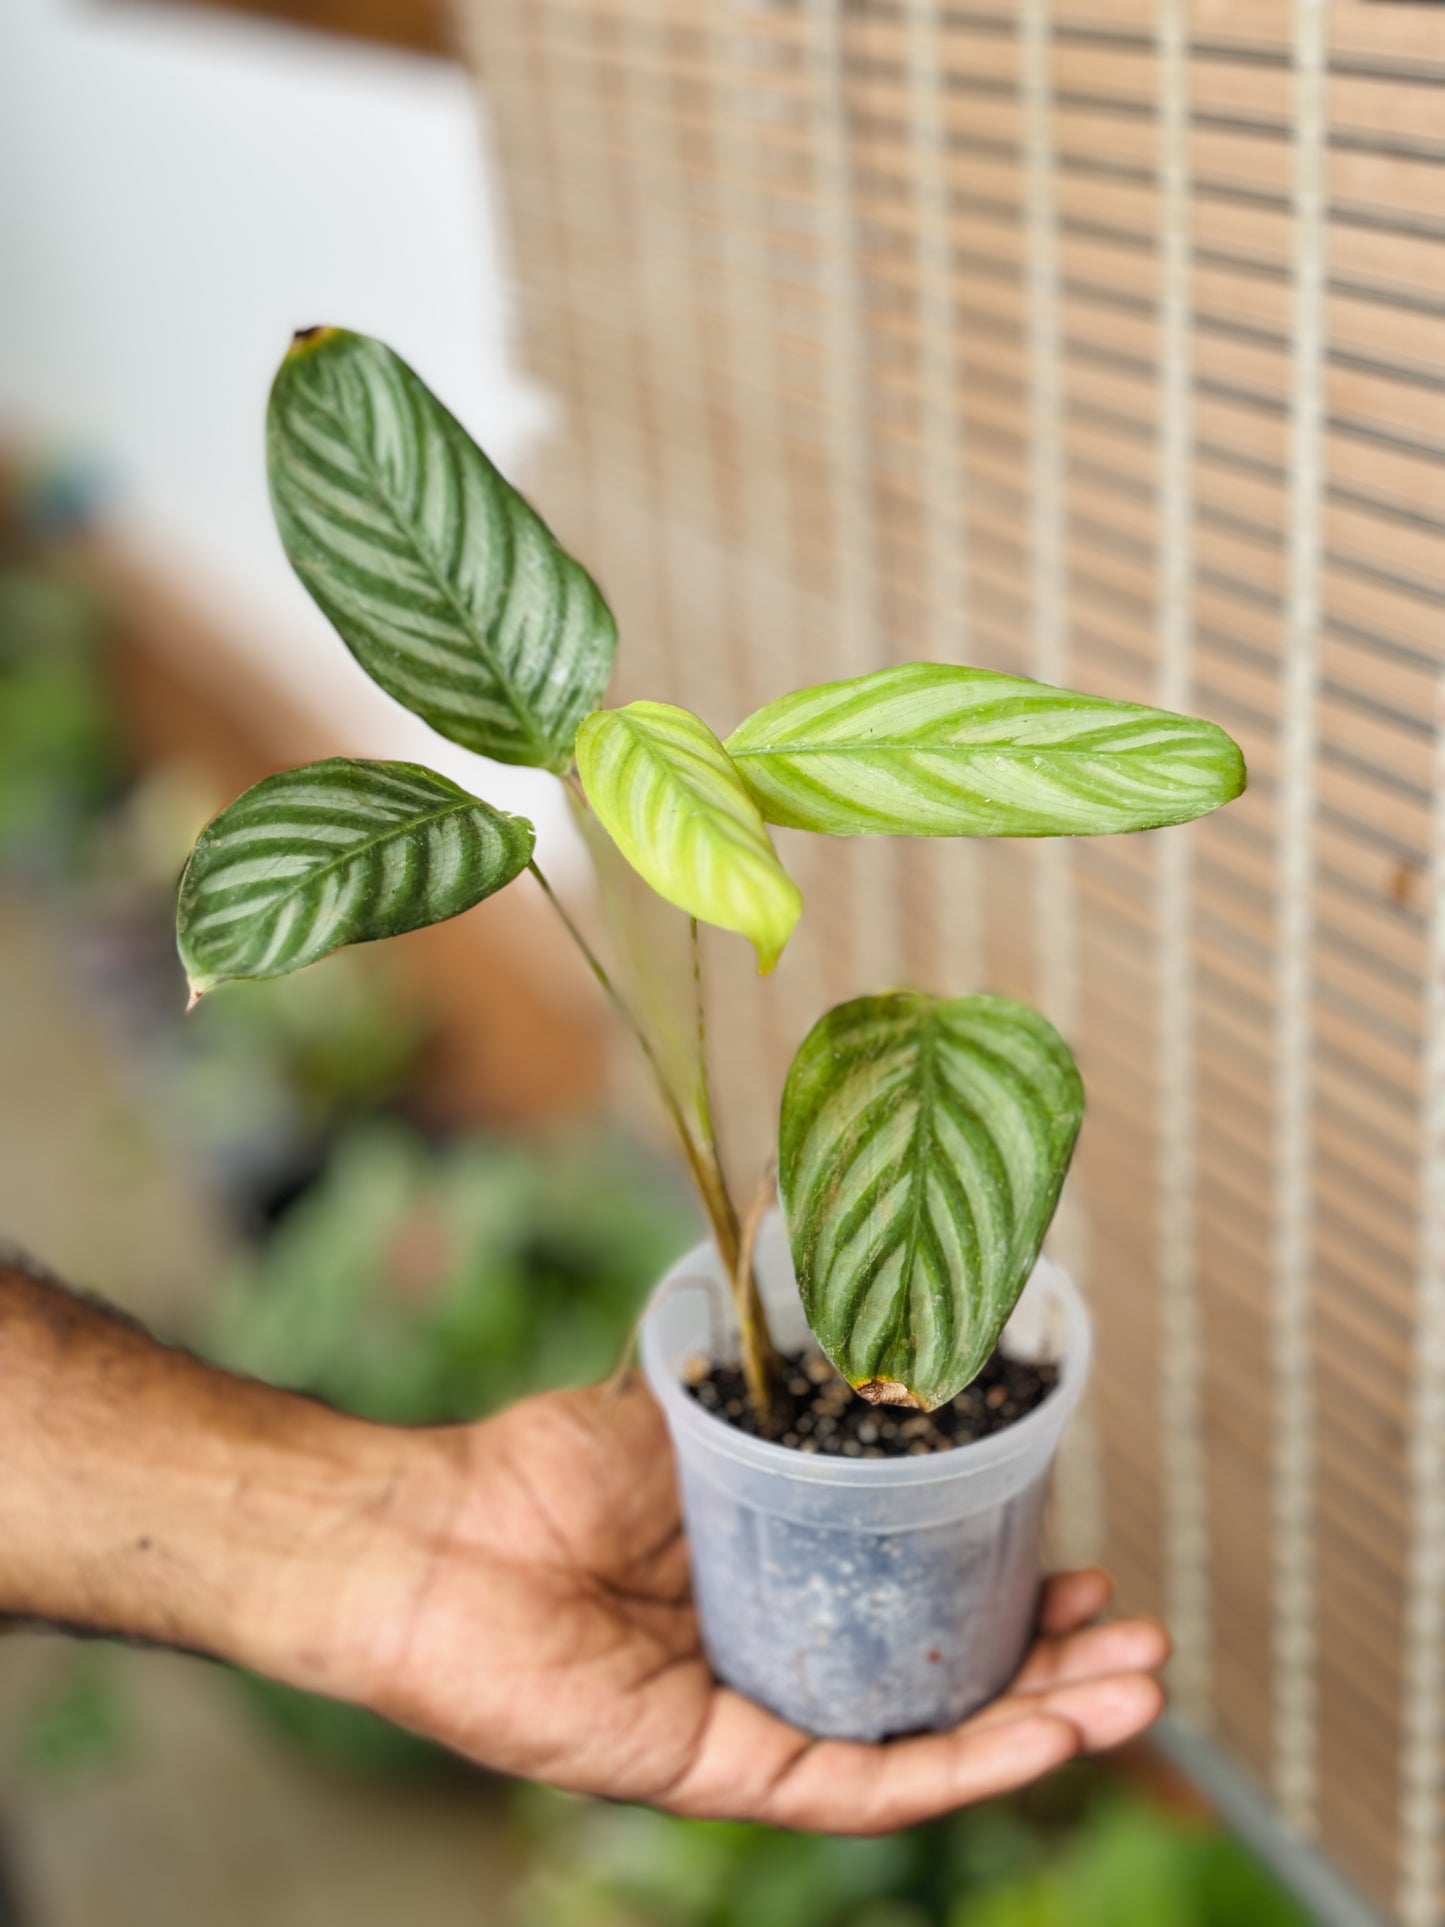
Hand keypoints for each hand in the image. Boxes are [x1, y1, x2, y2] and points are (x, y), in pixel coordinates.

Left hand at [353, 1375, 1169, 1832]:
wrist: (431, 1530)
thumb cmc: (545, 1467)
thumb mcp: (698, 1419)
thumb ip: (779, 1405)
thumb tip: (866, 1328)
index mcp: (774, 1582)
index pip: (919, 1610)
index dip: (1010, 1598)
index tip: (1083, 1562)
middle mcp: (774, 1659)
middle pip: (941, 1689)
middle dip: (1053, 1672)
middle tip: (1144, 1644)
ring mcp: (749, 1721)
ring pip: (920, 1748)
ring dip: (1034, 1727)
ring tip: (1134, 1693)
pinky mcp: (713, 1768)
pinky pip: (852, 1788)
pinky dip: (953, 1769)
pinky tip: (1037, 1738)